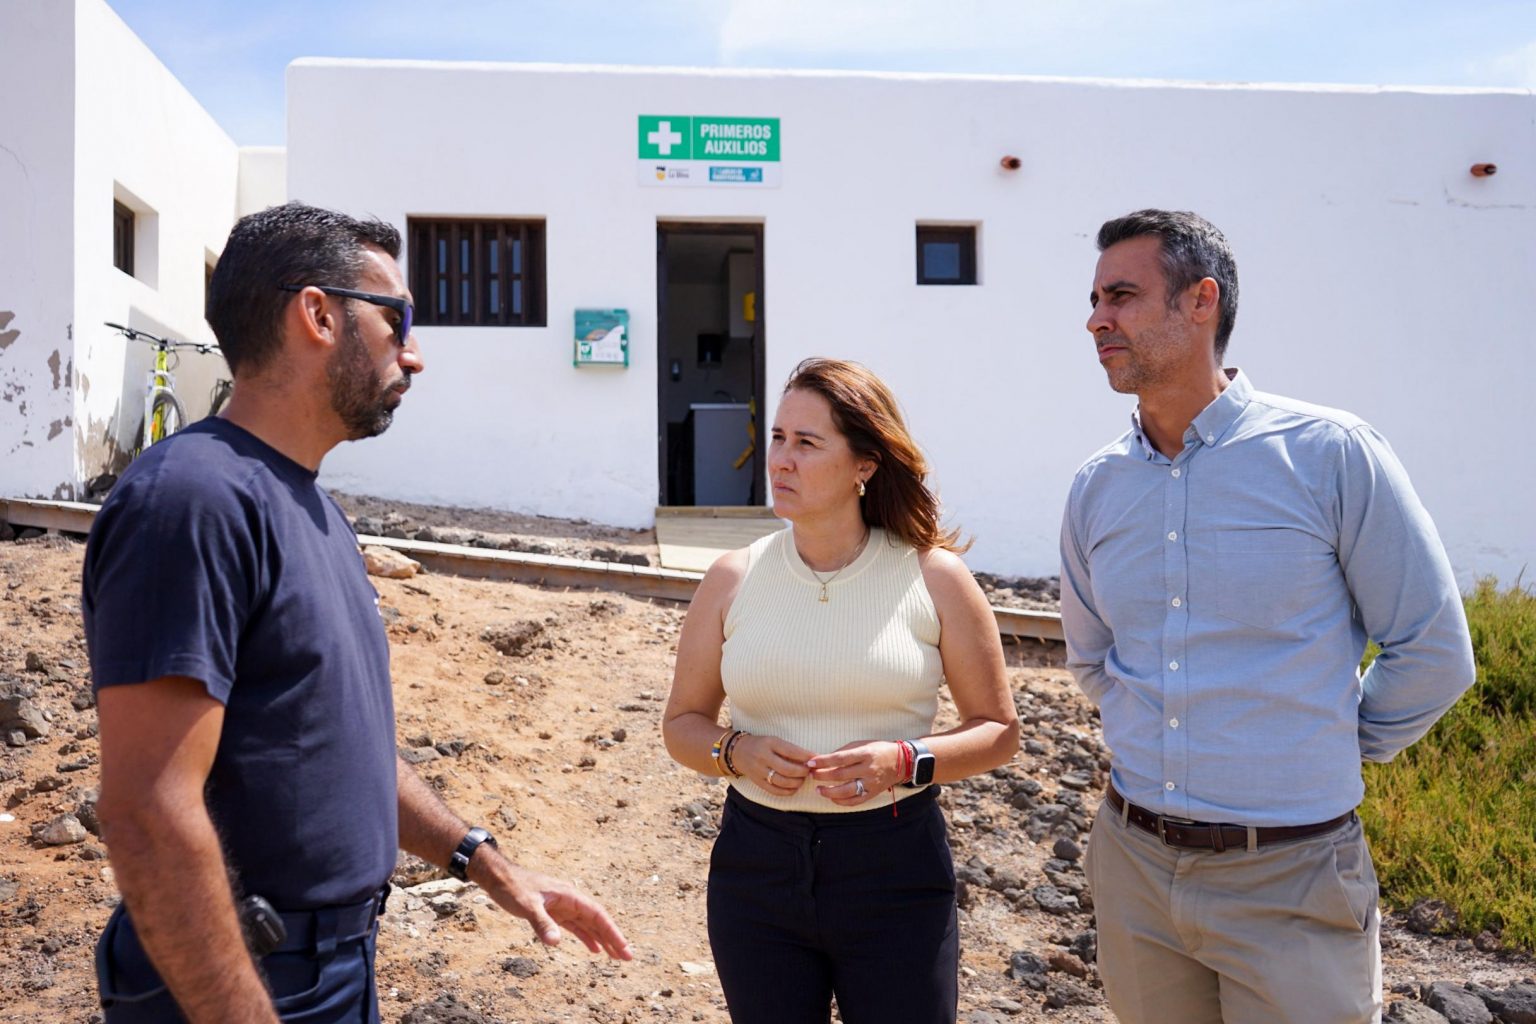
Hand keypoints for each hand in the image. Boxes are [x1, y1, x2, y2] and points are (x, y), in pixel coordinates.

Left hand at [472, 855, 632, 959]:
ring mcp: (563, 907)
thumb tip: (556, 942)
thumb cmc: (512, 887)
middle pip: (598, 921)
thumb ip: (542, 923)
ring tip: (617, 957)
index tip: (623, 948)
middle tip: (627, 958)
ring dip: (603, 940)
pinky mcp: (555, 913)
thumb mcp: (526, 905)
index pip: (597, 915)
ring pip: (589, 925)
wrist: (498, 877)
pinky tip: (594, 950)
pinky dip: (587, 938)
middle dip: (613, 939)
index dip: (612, 932)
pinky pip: (576, 927)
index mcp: (569, 896)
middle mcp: (570, 901)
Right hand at [733, 734, 812, 795]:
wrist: (738, 752)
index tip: (816, 759)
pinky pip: (775, 791)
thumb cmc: (762, 745)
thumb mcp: (774, 740)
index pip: (791, 751)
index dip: (806, 757)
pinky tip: (794, 788)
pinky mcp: (758, 782)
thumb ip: (790, 749)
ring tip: (802, 779)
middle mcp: (763, 757)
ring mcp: (759, 771)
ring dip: (797, 782)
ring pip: (782, 782)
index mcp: (769, 743)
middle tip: (810, 771)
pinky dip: (788, 791)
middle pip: (787, 769)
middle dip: (802, 772)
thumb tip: (811, 759)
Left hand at [807, 740, 905, 806]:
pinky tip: (832, 798)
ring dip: (829, 791)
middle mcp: (868, 769)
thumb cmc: (878, 750)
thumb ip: (845, 751)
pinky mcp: (873, 793)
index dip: (823, 761)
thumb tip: (825, 759)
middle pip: (840, 775)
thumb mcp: (862, 744)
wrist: (901, 762)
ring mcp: (871, 783)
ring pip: (846, 791)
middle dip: (822, 775)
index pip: (840, 758)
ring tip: (818, 789)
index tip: (810, 763)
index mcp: (865, 754)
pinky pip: (855, 801)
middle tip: (811, 775)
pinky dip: (841, 801)